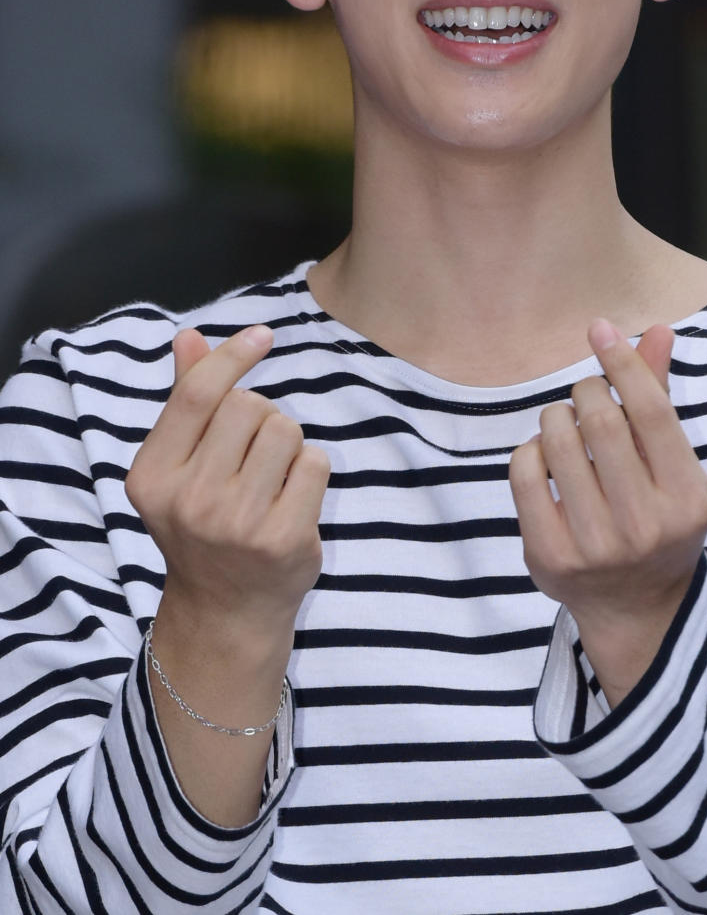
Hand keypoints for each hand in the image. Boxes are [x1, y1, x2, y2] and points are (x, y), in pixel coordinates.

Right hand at [125, 324, 329, 645]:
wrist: (225, 610)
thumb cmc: (203, 523)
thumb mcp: (178, 467)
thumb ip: (186, 400)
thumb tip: (189, 336)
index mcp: (153, 475)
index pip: (198, 395)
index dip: (233, 356)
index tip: (262, 334)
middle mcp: (190, 499)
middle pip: (249, 406)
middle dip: (260, 416)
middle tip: (251, 455)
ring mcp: (238, 523)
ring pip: (286, 429)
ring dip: (288, 442)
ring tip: (271, 477)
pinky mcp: (283, 538)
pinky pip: (316, 462)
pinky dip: (311, 470)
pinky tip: (292, 498)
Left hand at [509, 319, 706, 706]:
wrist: (637, 610)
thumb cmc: (658, 519)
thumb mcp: (674, 468)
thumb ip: (660, 399)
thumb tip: (658, 329)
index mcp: (687, 497)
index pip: (650, 411)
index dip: (622, 361)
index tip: (600, 331)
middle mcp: (645, 524)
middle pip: (601, 422)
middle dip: (586, 391)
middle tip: (586, 395)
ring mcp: (595, 545)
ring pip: (557, 442)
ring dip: (556, 417)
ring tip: (566, 425)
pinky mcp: (549, 555)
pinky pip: (523, 472)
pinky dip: (530, 450)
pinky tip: (544, 458)